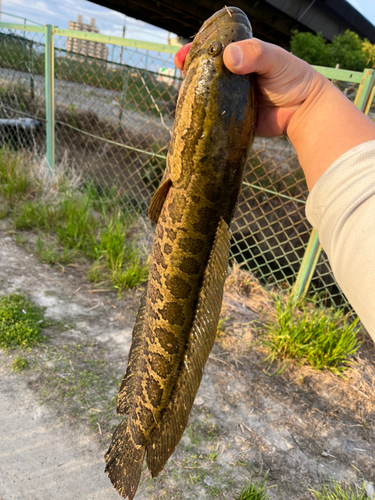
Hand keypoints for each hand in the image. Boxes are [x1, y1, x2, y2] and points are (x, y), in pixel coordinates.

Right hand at [175, 39, 326, 137]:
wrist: (304, 112)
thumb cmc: (294, 79)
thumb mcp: (276, 59)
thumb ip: (255, 54)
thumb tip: (229, 57)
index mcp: (241, 58)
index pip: (213, 49)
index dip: (196, 50)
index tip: (183, 55)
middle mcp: (233, 77)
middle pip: (205, 72)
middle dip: (189, 71)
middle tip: (179, 70)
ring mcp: (231, 98)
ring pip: (207, 95)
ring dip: (193, 95)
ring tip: (181, 94)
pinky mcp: (232, 119)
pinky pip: (215, 117)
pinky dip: (203, 117)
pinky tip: (192, 117)